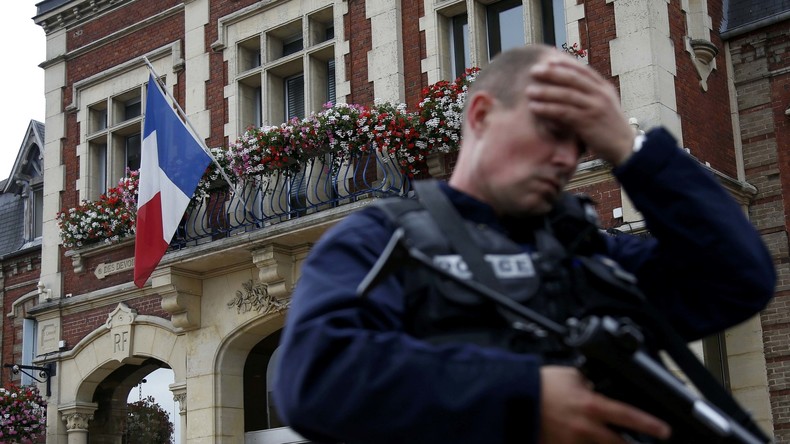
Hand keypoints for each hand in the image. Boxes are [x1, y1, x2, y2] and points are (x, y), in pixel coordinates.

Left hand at [526, 55, 635, 165]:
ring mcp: (595, 107)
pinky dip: (547, 109)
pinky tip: (534, 108)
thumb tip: (570, 87)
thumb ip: (590, 95)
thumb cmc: (609, 128)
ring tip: (529, 91)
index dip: (565, 64)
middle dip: (552, 73)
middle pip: (572, 79)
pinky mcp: (588, 122)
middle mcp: (600, 95)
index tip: (549, 60)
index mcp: (604, 88)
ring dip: (545, 92)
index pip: (583, 70)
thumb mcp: (604, 106)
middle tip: (534, 71)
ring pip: (566, 95)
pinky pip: (563, 112)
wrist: (624, 147)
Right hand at [540, 366, 670, 442]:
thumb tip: (596, 387)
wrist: (513, 399)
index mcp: (592, 406)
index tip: (664, 432)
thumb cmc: (539, 385)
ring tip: (613, 441)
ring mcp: (572, 442)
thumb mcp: (570, 375)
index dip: (650, 425)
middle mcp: (586, 428)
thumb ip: (588, 383)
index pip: (629, 416)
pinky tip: (583, 440)